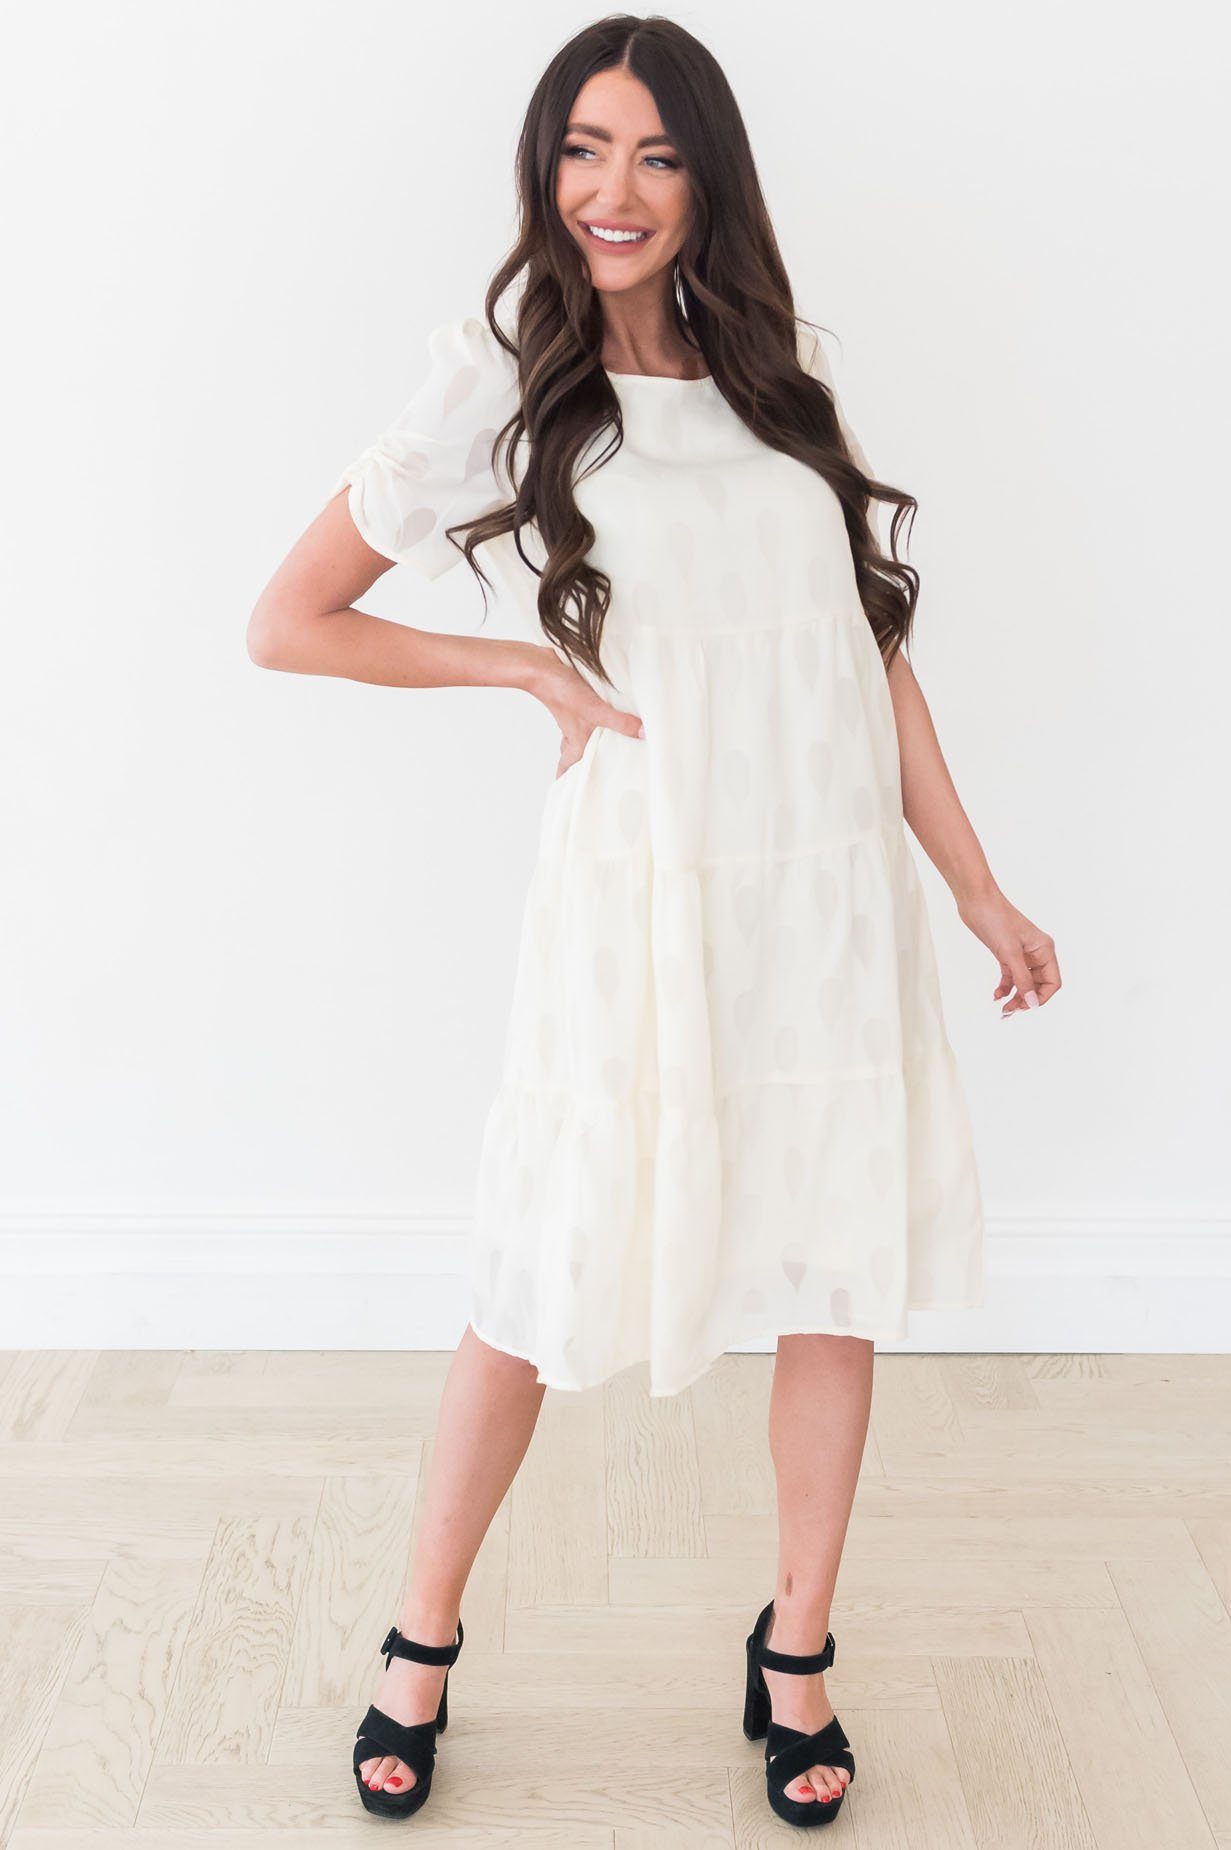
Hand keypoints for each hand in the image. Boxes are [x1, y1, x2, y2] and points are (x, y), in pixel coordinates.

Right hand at [529, 644, 643, 777]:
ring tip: (608, 742)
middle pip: (575, 751)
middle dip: (583, 760)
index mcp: (576, 740)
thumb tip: (644, 734)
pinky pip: (586, 713)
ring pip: (581, 732)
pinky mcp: (576, 697)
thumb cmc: (562, 692)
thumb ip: (620, 722)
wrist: (543, 665)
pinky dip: (594, 716)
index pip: (568, 766)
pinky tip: (608, 709)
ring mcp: (574, 714)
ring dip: (591, 737)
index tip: (568, 790)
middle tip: (598, 768)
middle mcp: (573, 730)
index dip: (567, 779)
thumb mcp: (596, 710)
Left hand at [956, 885, 1060, 1017]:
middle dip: (1026, 999)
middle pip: (1038, 985)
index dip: (1042, 998)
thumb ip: (1022, 980)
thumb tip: (1032, 1003)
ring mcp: (1021, 954)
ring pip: (1024, 983)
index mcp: (1045, 950)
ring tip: (1003, 1009)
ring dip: (1015, 996)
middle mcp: (1036, 953)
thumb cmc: (995, 920)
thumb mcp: (1010, 953)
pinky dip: (1005, 987)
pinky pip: (1011, 976)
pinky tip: (996, 995)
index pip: (1053, 982)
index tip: (1026, 1007)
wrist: (976, 901)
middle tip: (1010, 1010)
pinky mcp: (1006, 954)